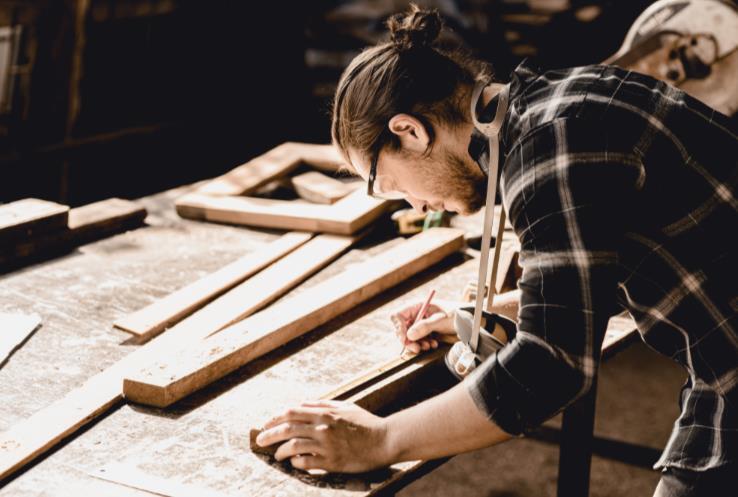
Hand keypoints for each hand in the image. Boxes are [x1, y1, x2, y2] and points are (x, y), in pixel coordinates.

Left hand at [255, 400, 391, 472]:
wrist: (384, 440)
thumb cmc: (365, 423)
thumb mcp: (344, 407)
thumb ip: (323, 404)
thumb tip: (302, 404)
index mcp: (325, 412)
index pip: (291, 412)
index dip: (275, 418)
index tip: (266, 424)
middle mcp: (323, 427)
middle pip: (287, 428)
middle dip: (269, 434)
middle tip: (260, 440)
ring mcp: (326, 445)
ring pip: (293, 446)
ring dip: (280, 451)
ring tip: (277, 455)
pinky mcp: (331, 461)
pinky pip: (306, 462)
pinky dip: (296, 462)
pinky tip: (294, 463)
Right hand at [390, 298, 458, 354]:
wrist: (468, 320)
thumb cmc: (456, 314)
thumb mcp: (441, 320)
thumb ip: (424, 327)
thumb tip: (409, 335)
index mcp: (417, 306)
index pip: (398, 316)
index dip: (398, 327)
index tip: (405, 339)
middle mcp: (416, 314)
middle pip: (402, 328)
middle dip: (409, 340)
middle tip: (417, 348)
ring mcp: (420, 323)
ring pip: (410, 336)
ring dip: (418, 344)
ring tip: (429, 346)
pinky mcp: (425, 331)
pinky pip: (418, 340)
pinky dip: (424, 344)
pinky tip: (433, 344)